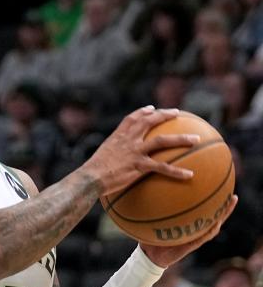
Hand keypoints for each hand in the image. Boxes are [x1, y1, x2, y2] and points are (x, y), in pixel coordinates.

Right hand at [83, 106, 198, 195]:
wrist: (89, 178)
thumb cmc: (91, 174)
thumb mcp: (99, 160)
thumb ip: (109, 158)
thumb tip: (111, 167)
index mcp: (117, 137)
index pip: (131, 118)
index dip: (142, 112)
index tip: (151, 109)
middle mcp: (128, 141)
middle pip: (150, 122)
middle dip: (164, 115)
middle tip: (177, 113)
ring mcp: (134, 152)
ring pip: (162, 141)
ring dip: (181, 139)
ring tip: (196, 139)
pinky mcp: (139, 165)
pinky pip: (162, 168)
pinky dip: (177, 172)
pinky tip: (190, 175)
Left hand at [141, 195, 237, 266]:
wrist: (149, 256)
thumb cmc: (151, 238)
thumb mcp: (154, 222)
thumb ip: (154, 211)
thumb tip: (148, 193)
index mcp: (188, 226)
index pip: (203, 213)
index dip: (212, 204)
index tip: (220, 191)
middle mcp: (194, 231)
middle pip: (213, 218)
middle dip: (224, 208)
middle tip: (233, 197)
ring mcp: (194, 238)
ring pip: (213, 227)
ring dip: (222, 217)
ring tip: (230, 206)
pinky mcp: (191, 246)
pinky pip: (203, 237)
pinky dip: (210, 230)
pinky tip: (216, 223)